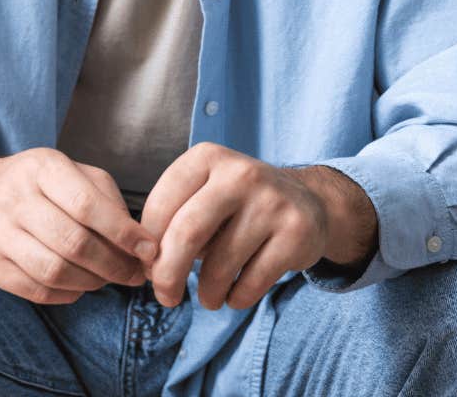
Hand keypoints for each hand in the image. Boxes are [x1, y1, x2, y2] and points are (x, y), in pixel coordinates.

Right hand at [0, 149, 157, 304]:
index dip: (123, 233)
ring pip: (55, 271)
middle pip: (73, 243)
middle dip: (113, 265)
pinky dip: (67, 294)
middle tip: (133, 274)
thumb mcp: (73, 174)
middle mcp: (14, 196)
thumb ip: (109, 201)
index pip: (88, 205)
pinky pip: (36, 290)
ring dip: (91, 283)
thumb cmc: (38, 186)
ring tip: (105, 280)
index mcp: (42, 167)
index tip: (148, 251)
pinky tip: (77, 285)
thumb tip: (142, 244)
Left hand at [140, 143, 376, 311]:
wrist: (307, 201)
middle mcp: (240, 173)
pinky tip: (234, 295)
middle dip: (168, 274)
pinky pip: (252, 281)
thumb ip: (173, 221)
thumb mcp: (202, 193)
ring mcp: (272, 202)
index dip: (148, 245)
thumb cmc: (237, 204)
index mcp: (207, 157)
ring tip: (207, 298)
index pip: (161, 205)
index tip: (148, 267)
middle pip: (187, 234)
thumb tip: (150, 267)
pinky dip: (236, 298)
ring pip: (220, 264)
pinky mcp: (296, 233)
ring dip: (206, 293)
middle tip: (165, 296)